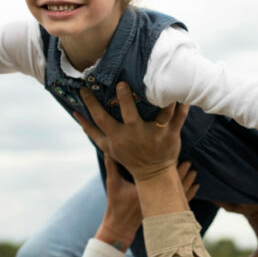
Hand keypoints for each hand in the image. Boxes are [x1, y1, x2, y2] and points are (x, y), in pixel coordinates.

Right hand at [73, 83, 187, 181]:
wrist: (153, 174)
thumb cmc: (128, 156)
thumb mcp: (107, 146)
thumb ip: (92, 131)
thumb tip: (75, 114)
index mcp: (118, 137)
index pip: (101, 119)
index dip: (91, 104)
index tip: (84, 88)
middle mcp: (136, 135)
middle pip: (130, 116)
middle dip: (125, 100)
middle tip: (122, 84)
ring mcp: (155, 134)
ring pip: (160, 115)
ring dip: (163, 101)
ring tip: (161, 82)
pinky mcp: (171, 134)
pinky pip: (178, 118)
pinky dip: (182, 106)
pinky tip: (182, 91)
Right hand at [95, 159, 198, 250]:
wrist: (120, 226)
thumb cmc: (116, 204)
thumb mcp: (113, 184)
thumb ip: (112, 166)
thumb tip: (108, 149)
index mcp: (145, 189)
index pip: (160, 174)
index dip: (168, 164)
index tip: (175, 153)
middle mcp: (155, 198)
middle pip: (173, 183)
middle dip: (182, 172)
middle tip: (189, 162)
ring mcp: (160, 206)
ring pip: (179, 193)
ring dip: (188, 182)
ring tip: (194, 171)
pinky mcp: (162, 210)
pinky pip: (180, 202)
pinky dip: (189, 193)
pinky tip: (196, 186)